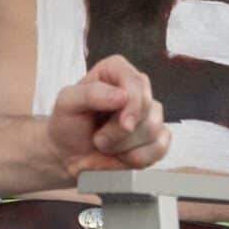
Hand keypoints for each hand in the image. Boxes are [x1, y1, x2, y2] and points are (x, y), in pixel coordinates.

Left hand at [46, 54, 170, 176]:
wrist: (69, 155)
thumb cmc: (68, 124)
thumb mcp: (67, 103)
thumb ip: (91, 94)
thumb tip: (123, 96)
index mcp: (116, 71)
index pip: (136, 81)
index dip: (133, 104)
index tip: (124, 124)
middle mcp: (135, 89)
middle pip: (147, 107)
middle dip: (121, 131)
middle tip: (99, 138)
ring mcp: (148, 113)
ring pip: (153, 129)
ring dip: (125, 146)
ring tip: (106, 146)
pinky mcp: (155, 137)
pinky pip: (160, 147)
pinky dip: (139, 158)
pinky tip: (122, 156)